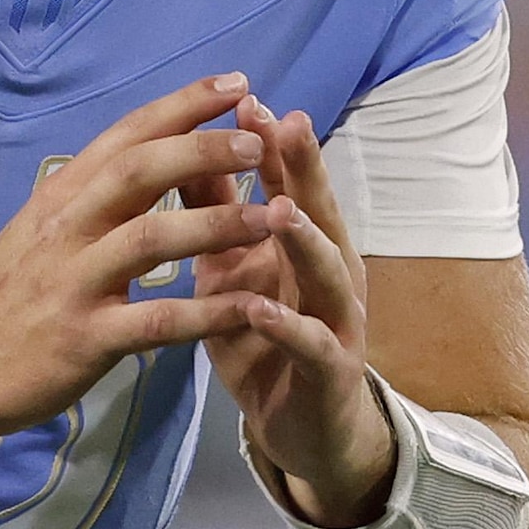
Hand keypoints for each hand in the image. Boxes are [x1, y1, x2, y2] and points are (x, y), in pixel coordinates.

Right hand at [0, 74, 284, 433]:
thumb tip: (154, 148)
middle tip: (258, 141)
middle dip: (203, 150)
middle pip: (139, 171)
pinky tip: (252, 309)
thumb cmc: (14, 292)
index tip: (236, 82)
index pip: (126, 134)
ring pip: (152, 237)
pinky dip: (208, 312)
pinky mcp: (85, 337)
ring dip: (217, 223)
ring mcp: (74, 280)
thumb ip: (98, 192)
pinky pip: (157, 320)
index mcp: (63, 194)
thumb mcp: (46, 227)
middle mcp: (67, 226)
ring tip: (273, 217)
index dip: (183, 105)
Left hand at [192, 98, 391, 525]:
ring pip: (328, 273)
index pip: (291, 182)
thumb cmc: (265, 339)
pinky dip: (287, 325)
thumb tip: (192, 147)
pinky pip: (311, 344)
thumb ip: (219, 213)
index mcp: (305, 244)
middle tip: (284, 126)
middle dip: (303, 170)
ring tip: (277, 211)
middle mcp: (330, 273)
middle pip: (321, 212)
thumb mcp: (234, 270)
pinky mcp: (330, 371)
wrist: (302, 429)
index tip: (247, 98)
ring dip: (304, 240)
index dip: (273, 142)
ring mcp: (336, 321)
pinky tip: (260, 309)